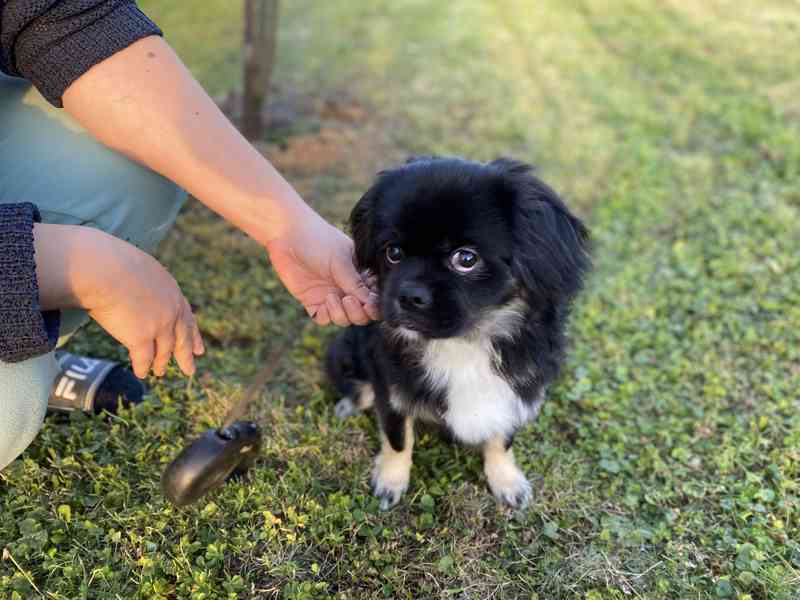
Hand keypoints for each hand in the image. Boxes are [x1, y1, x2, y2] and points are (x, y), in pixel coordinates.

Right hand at [77, 232, 204, 377]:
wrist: (101, 268)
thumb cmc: (110, 262)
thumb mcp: (139, 269)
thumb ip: (145, 285)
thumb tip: (134, 292)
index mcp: (172, 291)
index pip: (186, 316)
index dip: (193, 335)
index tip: (199, 349)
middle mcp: (171, 310)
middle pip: (181, 338)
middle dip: (186, 355)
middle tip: (190, 370)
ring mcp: (159, 325)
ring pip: (164, 351)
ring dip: (161, 363)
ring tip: (160, 372)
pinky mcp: (141, 337)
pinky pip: (144, 358)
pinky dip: (142, 367)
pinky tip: (141, 373)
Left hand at [265, 209, 378, 325]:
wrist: (286, 235)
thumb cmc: (318, 240)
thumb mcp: (340, 260)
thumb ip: (355, 283)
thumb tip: (372, 303)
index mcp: (360, 275)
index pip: (375, 298)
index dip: (375, 306)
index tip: (369, 304)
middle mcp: (347, 288)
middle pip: (361, 314)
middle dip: (358, 313)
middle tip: (349, 300)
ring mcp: (331, 295)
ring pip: (344, 319)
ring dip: (341, 315)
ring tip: (332, 298)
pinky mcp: (313, 301)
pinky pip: (324, 319)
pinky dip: (327, 316)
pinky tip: (324, 301)